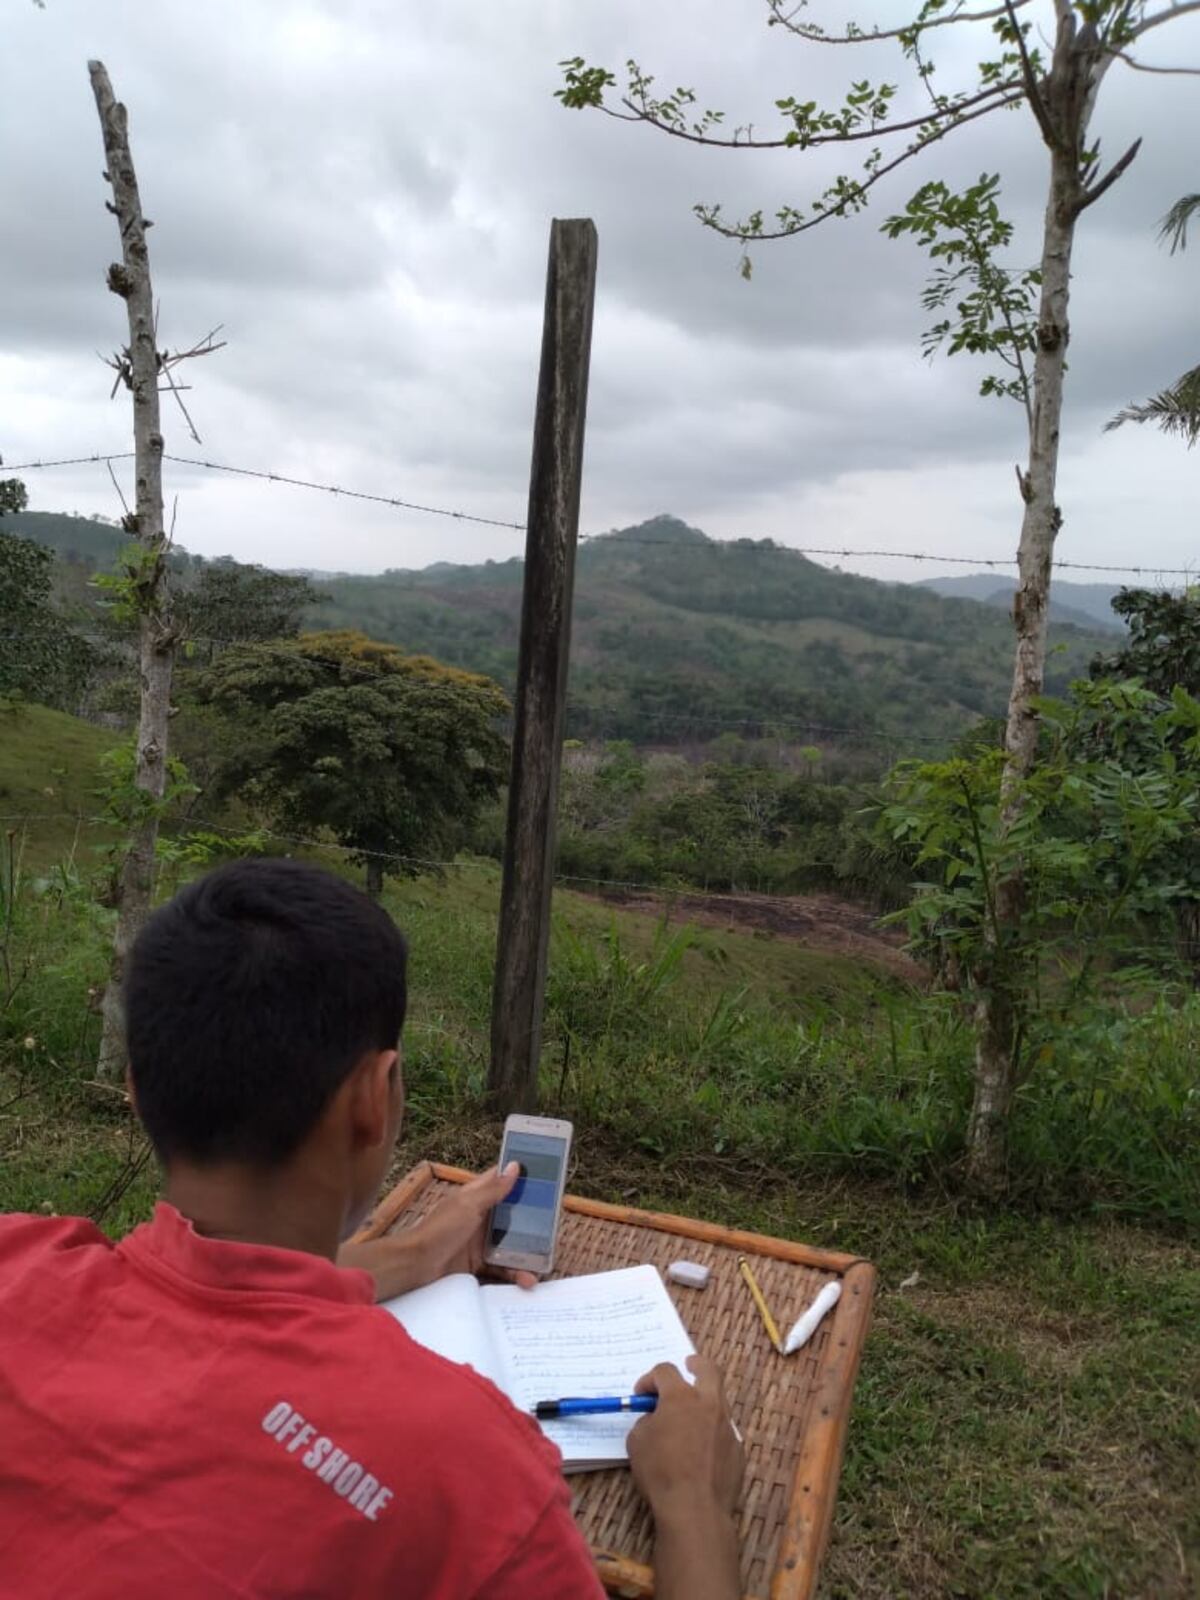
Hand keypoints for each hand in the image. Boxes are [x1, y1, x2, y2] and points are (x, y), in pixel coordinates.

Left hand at [409, 1163, 537, 1288]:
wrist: (417, 1265)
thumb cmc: (440, 1229)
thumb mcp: (469, 1206)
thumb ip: (493, 1189)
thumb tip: (515, 1165)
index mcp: (476, 1197)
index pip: (501, 1181)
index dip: (521, 1178)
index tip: (546, 1177)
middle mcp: (480, 1217)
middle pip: (512, 1214)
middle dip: (533, 1220)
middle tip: (553, 1225)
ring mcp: (480, 1241)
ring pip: (511, 1243)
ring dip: (527, 1252)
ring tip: (544, 1261)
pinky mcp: (479, 1263)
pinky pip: (502, 1266)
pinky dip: (515, 1272)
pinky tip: (527, 1280)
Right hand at [628, 1355, 742, 1521]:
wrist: (694, 1509)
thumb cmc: (660, 1472)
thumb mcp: (637, 1442)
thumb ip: (646, 1421)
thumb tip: (655, 1419)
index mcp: (681, 1397)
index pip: (665, 1371)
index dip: (650, 1379)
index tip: (641, 1394)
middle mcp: (709, 1403)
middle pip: (707, 1368)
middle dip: (695, 1364)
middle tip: (688, 1366)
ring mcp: (727, 1426)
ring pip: (719, 1400)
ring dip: (704, 1401)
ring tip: (689, 1417)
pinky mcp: (737, 1449)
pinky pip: (723, 1431)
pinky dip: (711, 1432)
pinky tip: (700, 1452)